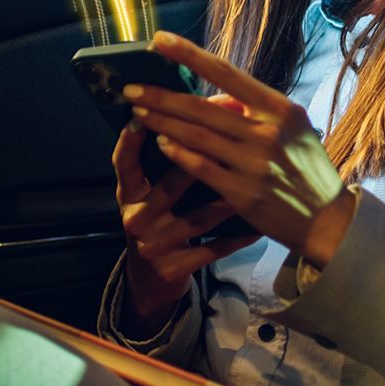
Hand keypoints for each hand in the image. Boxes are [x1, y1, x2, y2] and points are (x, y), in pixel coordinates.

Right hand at [113, 112, 259, 332]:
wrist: (152, 277)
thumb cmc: (159, 218)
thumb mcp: (149, 191)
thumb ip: (164, 157)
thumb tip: (194, 108)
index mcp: (127, 194)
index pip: (125, 162)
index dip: (132, 139)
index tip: (146, 114)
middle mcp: (136, 218)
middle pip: (170, 185)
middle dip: (202, 162)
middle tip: (232, 142)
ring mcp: (155, 245)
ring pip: (200, 217)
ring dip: (230, 200)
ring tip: (259, 183)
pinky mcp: (175, 267)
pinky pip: (214, 249)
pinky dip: (238, 238)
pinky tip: (259, 228)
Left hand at [124, 31, 358, 267]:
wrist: (328, 221)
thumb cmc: (307, 170)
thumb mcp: (293, 130)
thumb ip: (257, 111)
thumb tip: (218, 98)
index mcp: (280, 108)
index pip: (225, 73)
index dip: (188, 54)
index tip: (157, 40)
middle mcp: (267, 132)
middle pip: (201, 107)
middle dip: (160, 95)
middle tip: (130, 88)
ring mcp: (254, 163)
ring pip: (195, 136)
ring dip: (162, 122)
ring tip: (137, 112)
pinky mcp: (242, 193)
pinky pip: (200, 167)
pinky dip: (178, 153)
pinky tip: (160, 142)